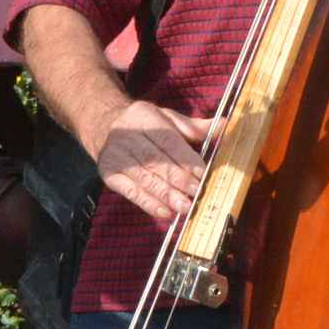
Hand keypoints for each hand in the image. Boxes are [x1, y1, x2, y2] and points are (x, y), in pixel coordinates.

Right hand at [91, 99, 216, 223]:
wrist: (104, 125)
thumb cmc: (145, 125)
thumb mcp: (167, 118)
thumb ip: (194, 127)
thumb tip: (225, 125)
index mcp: (144, 116)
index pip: (168, 140)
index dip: (185, 159)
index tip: (202, 174)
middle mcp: (127, 135)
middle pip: (156, 160)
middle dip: (178, 180)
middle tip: (197, 194)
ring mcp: (116, 155)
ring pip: (144, 178)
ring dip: (165, 195)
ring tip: (184, 207)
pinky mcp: (108, 173)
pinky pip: (130, 191)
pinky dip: (148, 203)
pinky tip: (164, 212)